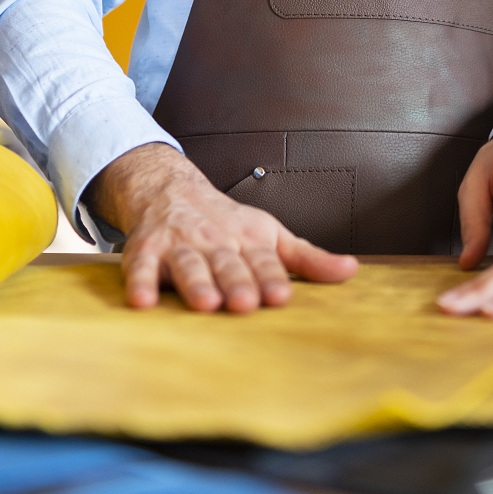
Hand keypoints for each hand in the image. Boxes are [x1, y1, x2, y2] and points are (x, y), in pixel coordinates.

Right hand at [86, 143, 357, 312]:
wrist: (172, 190)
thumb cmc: (230, 224)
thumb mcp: (272, 235)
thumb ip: (308, 258)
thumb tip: (352, 271)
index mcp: (249, 240)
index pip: (263, 261)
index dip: (271, 278)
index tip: (280, 297)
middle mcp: (215, 240)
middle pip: (227, 264)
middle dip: (236, 281)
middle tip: (244, 303)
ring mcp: (180, 244)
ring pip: (188, 265)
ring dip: (195, 283)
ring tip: (204, 303)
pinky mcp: (146, 250)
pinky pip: (141, 267)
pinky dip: (140, 283)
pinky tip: (141, 302)